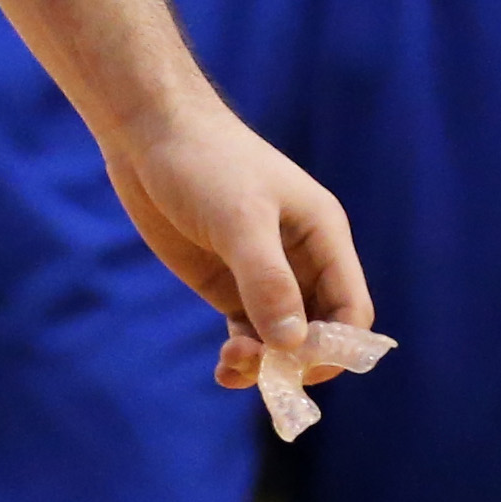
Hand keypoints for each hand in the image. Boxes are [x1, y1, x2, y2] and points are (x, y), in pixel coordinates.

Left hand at [95, 93, 373, 389]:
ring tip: (229, 363)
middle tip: (256, 368)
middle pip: (320, 332)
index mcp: (323, 235)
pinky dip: (243, 358)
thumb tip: (293, 345)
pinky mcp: (228, 282)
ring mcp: (264, 274)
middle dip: (296, 360)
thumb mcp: (239, 219)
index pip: (351, 310)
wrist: (149, 131)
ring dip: (265, 364)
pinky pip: (249, 334)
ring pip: (283, 340)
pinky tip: (223, 370)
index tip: (297, 365)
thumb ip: (267, 281)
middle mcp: (301, 259)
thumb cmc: (204, 162)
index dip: (335, 348)